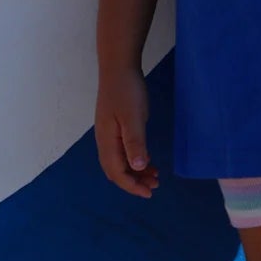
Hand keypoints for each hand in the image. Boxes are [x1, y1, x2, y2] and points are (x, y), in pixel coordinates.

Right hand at [95, 65, 159, 198]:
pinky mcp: (116, 127)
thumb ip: (135, 142)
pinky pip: (123, 151)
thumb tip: (137, 167)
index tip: (149, 193)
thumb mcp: (133, 117)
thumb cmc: (126, 91)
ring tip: (155, 175)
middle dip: (134, 182)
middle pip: (116, 171)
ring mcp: (109, 134)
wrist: (118, 68)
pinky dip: (135, 160)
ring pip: (120, 162)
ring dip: (136, 172)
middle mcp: (105, 141)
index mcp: (107, 141)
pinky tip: (147, 160)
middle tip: (154, 185)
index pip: (117, 173)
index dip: (132, 186)